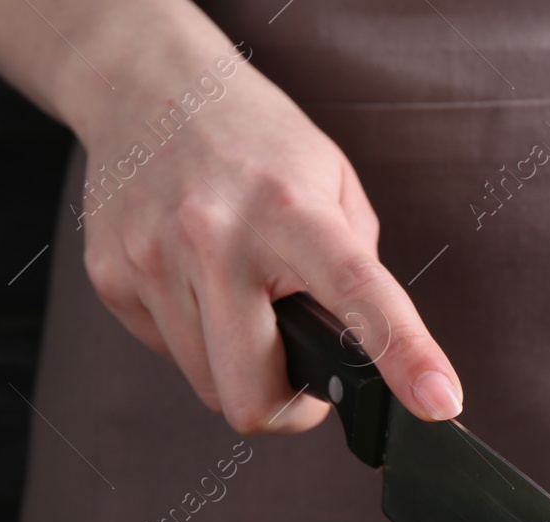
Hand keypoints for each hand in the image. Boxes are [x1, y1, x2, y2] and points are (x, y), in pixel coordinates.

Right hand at [77, 53, 462, 434]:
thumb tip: (365, 353)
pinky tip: (197, 284)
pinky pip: (170, 356)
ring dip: (238, 368)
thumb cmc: (256, 143)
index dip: (403, 355)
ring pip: (210, 387)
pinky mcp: (111, 278)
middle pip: (251, 396)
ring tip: (243, 302)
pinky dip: (195, 339)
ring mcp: (154, 260)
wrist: (147, 85)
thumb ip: (355, 266)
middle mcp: (214, 236)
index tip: (438, 402)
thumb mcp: (331, 182)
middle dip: (286, 409)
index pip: (357, 291)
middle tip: (301, 375)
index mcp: (289, 209)